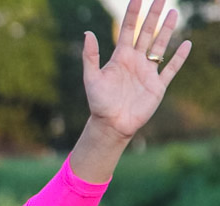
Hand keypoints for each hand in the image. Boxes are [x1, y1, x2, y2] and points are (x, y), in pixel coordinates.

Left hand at [82, 0, 191, 140]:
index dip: (133, 13)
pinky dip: (179, 57)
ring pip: (160, 45)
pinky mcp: (157, 85)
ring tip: (174, 13)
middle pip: (147, 33)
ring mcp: (148, 72)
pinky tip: (186, 44)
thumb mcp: (91, 77)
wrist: (111, 124)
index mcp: (120, 57)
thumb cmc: (99, 102)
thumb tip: (87, 33)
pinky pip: (171, 68)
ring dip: (167, 30)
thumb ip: (90, 56)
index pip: (128, 29)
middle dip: (153, 16)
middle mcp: (135, 61)